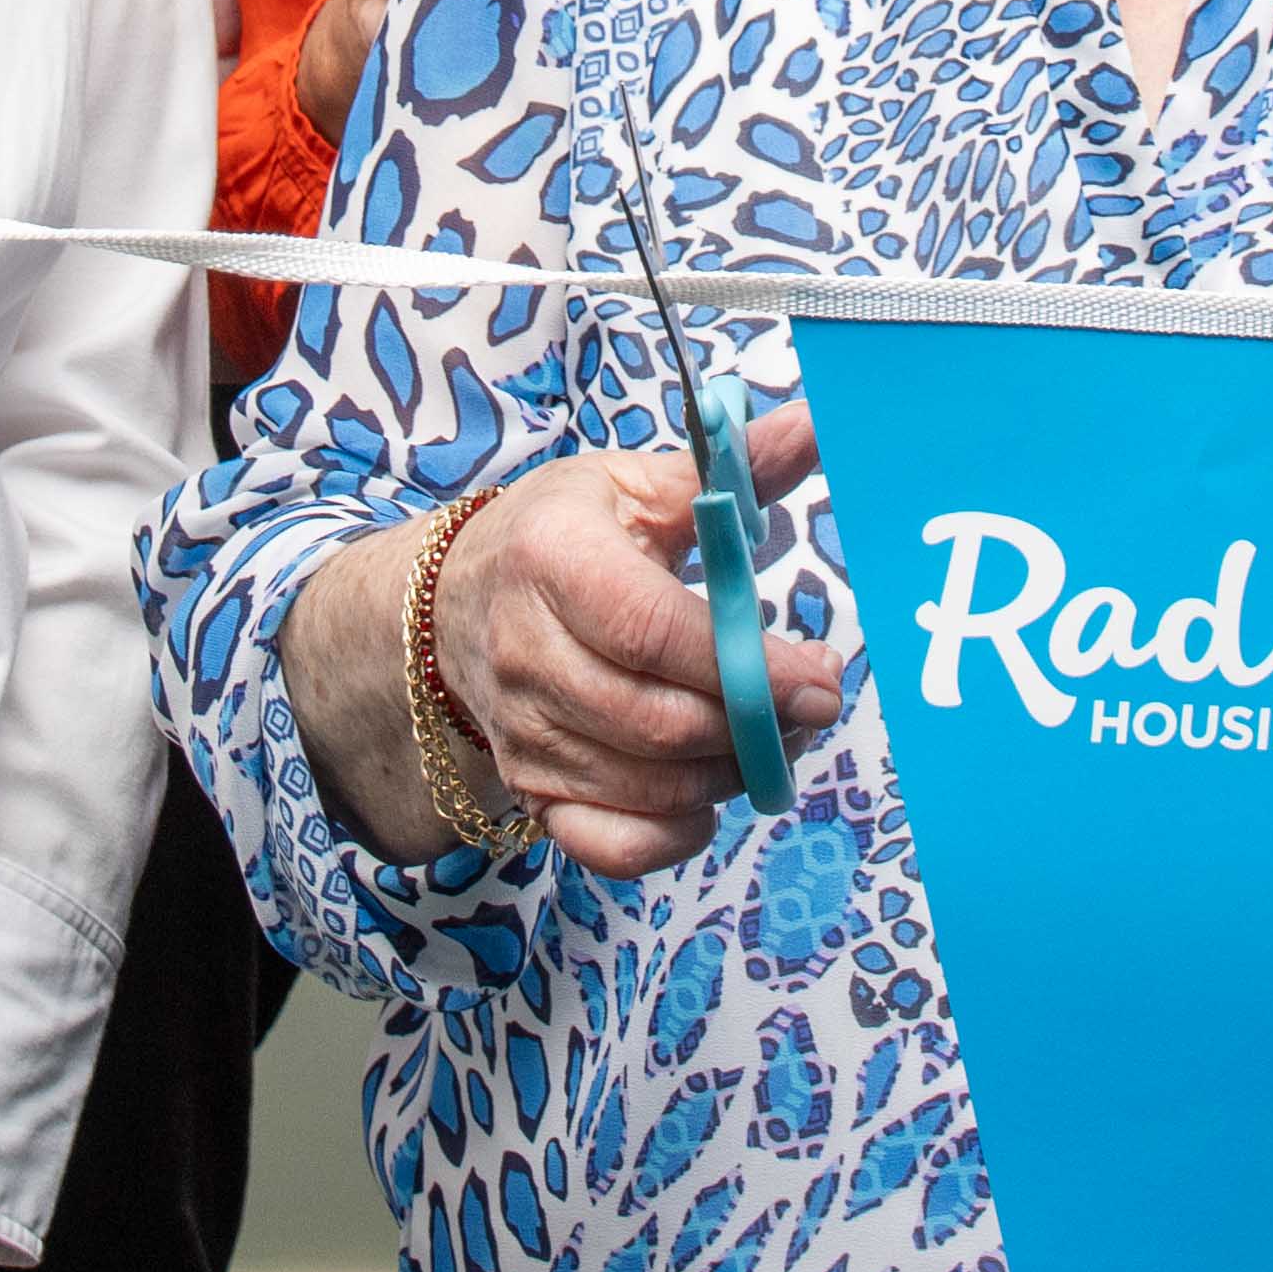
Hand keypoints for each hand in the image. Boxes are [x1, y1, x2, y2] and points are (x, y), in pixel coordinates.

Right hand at [294, 408, 852, 878]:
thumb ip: (729, 467)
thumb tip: (815, 426)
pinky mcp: (531, 787)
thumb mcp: (634, 484)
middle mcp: (526, 652)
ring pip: (647, 784)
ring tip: (776, 736)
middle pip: (657, 721)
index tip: (818, 677)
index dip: (744, 665)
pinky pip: (608, 844)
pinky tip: (711, 796)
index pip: (654, 630)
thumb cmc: (560, 534)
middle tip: (812, 706)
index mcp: (555, 559)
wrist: (453, 599)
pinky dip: (673, 836)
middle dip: (755, 727)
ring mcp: (524, 730)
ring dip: (731, 774)